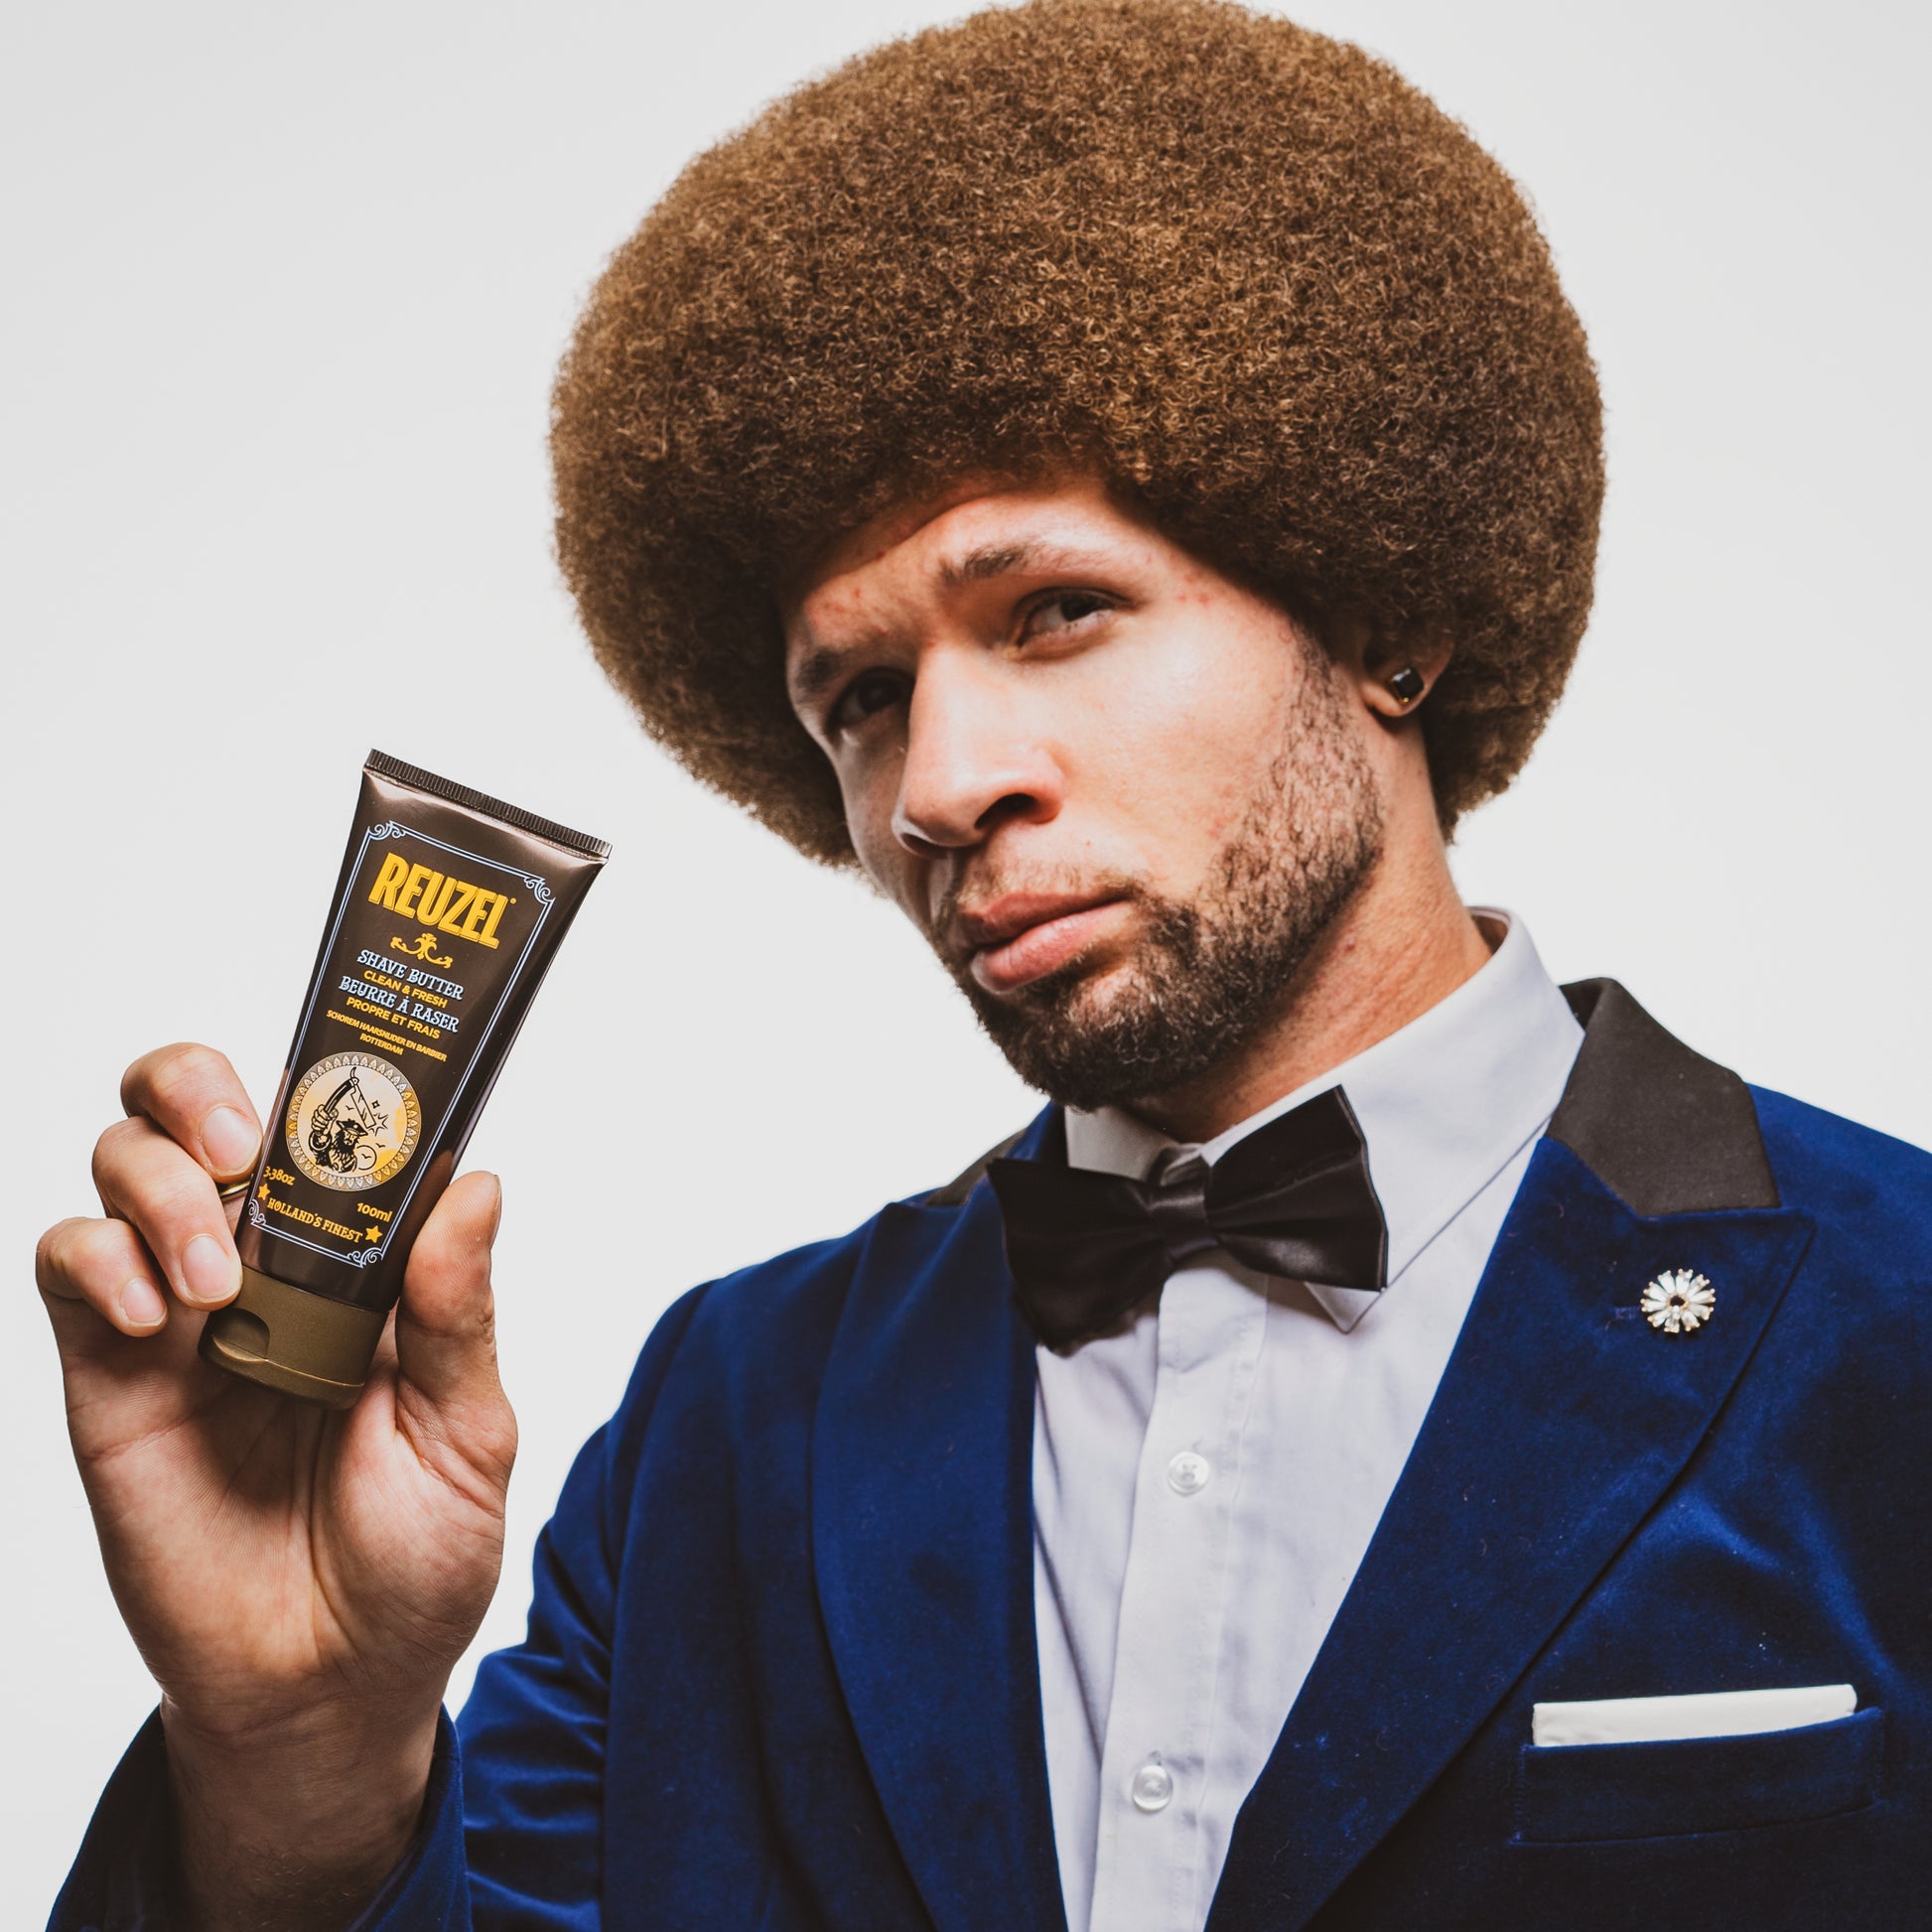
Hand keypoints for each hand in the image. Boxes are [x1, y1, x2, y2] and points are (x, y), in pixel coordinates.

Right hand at [37, 1043, 517, 1926]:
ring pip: (126, 1161)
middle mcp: (270, 1260)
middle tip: (239, 1140)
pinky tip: (154, 1311)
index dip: (331, 1074)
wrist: (323, 1687)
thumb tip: (475, 1182)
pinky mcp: (110, 1369)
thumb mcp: (468, 1436)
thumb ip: (457, 1313)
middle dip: (201, 1085)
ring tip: (215, 1279)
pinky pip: (68, 1265)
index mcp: (368, 1260)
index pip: (330, 1124)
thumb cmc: (412, 1560)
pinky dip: (96, 1256)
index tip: (351, 1070)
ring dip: (160, 1184)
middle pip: (199, 1103)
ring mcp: (183, 1306)